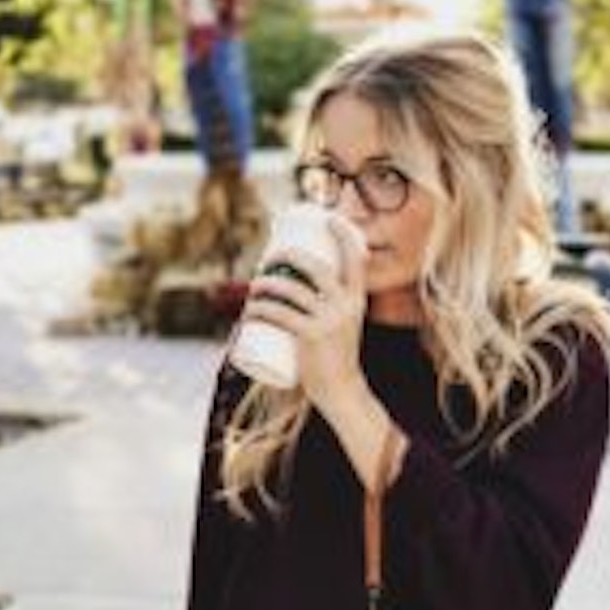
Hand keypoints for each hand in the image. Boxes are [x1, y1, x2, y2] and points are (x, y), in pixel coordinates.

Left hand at [240, 217, 368, 410]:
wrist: (342, 390)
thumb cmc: (337, 356)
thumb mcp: (344, 324)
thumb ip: (332, 305)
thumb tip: (307, 285)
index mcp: (358, 299)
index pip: (355, 258)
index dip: (342, 233)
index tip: (327, 219)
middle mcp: (346, 305)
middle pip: (314, 267)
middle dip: (289, 255)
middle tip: (271, 258)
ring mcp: (329, 320)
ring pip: (291, 289)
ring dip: (267, 282)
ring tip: (255, 285)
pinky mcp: (310, 336)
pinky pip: (279, 314)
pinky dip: (260, 309)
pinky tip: (250, 309)